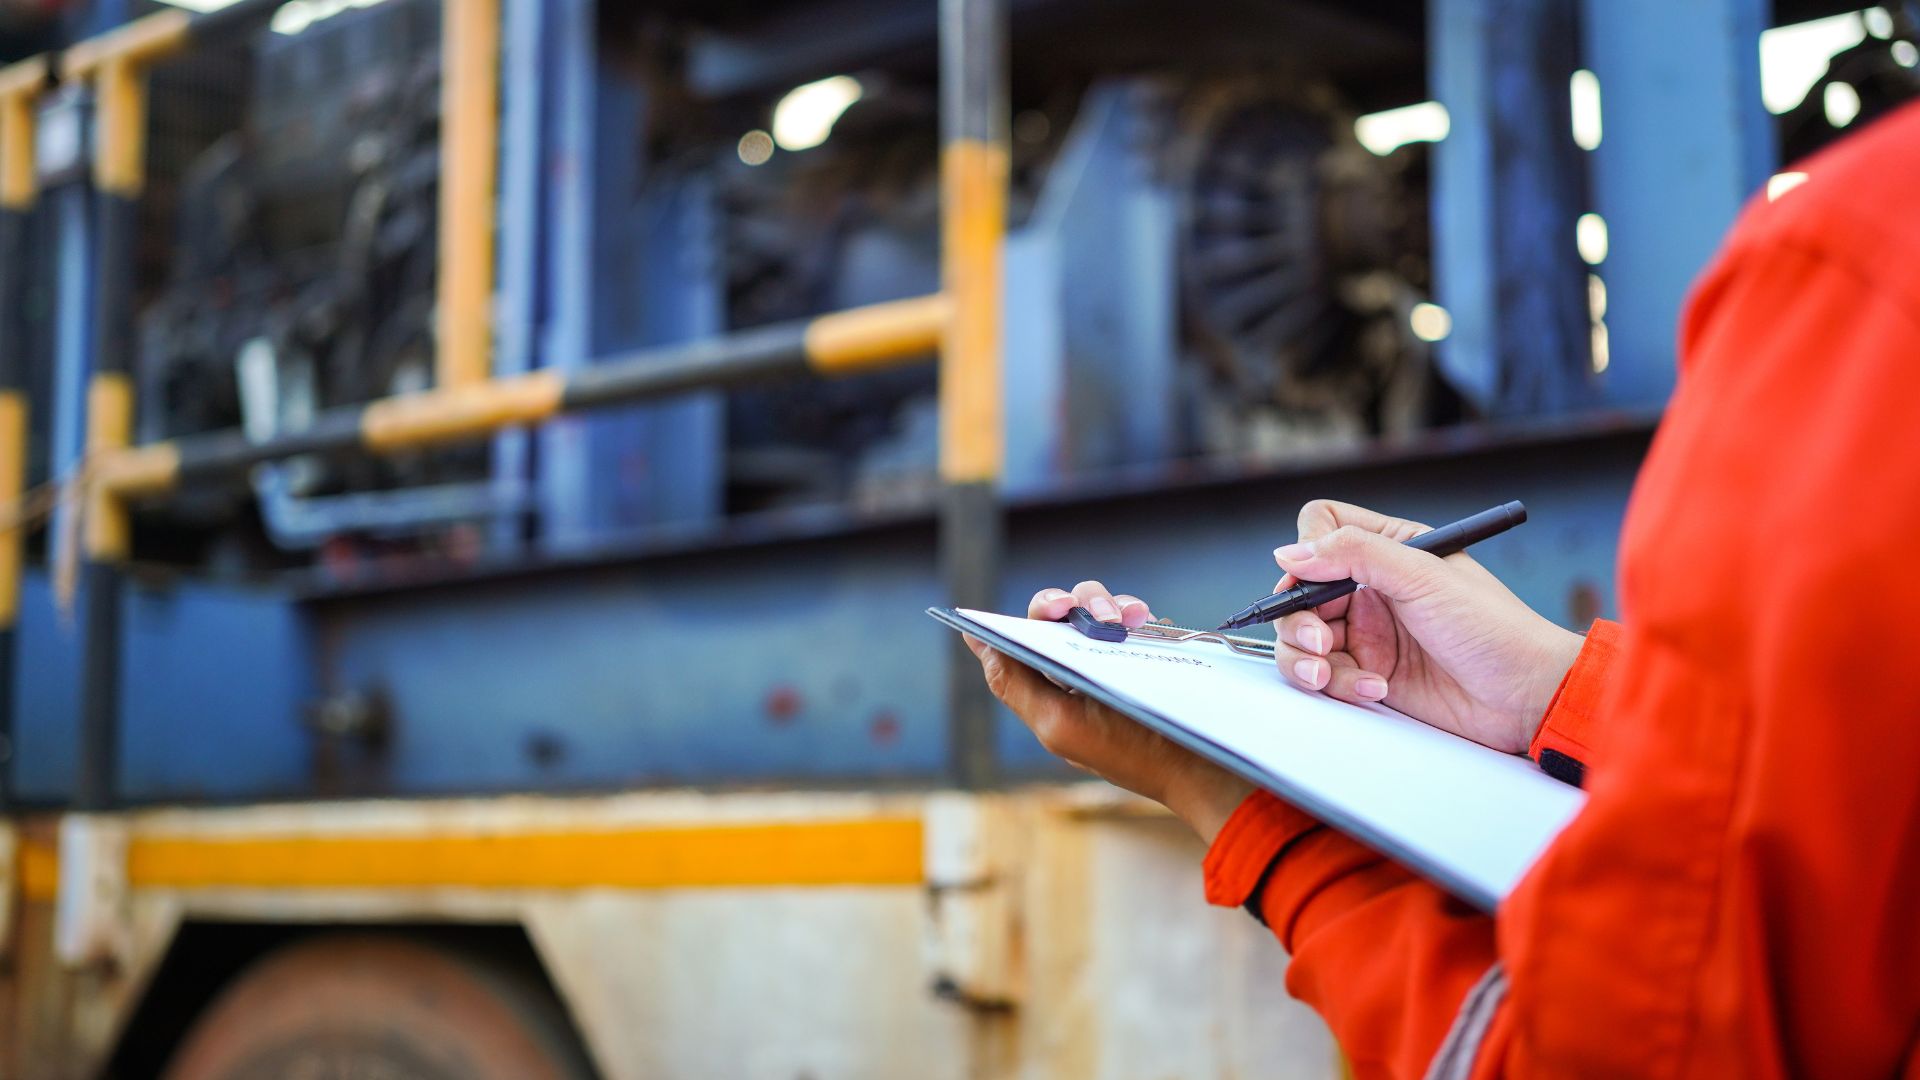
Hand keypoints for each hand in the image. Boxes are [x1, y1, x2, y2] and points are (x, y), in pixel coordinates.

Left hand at [966, 580, 1253, 841]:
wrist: (1205, 765)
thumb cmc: (1133, 754)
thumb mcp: (1061, 725)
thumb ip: (1014, 684)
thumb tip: (976, 642)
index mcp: (1050, 691)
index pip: (1025, 637)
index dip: (1036, 614)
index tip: (1058, 606)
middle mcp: (1078, 672)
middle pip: (1061, 614)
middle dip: (1077, 602)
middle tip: (1099, 616)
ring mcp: (1114, 661)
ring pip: (1095, 608)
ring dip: (1106, 604)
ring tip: (1126, 621)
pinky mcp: (1147, 654)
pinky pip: (1131, 616)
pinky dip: (1133, 609)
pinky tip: (1145, 619)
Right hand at [1269, 500, 1584, 753]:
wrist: (1526, 696)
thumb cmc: (1494, 628)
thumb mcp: (1423, 576)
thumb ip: (1354, 554)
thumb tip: (1289, 553)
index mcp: (1390, 549)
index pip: (1323, 530)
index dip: (1307, 550)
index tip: (1311, 577)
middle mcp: (1372, 589)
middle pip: (1300, 591)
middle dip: (1300, 619)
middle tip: (1320, 641)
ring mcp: (1368, 633)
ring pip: (1302, 638)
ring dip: (1307, 658)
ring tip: (1332, 674)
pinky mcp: (1368, 674)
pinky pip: (1325, 676)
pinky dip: (1339, 684)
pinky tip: (1375, 689)